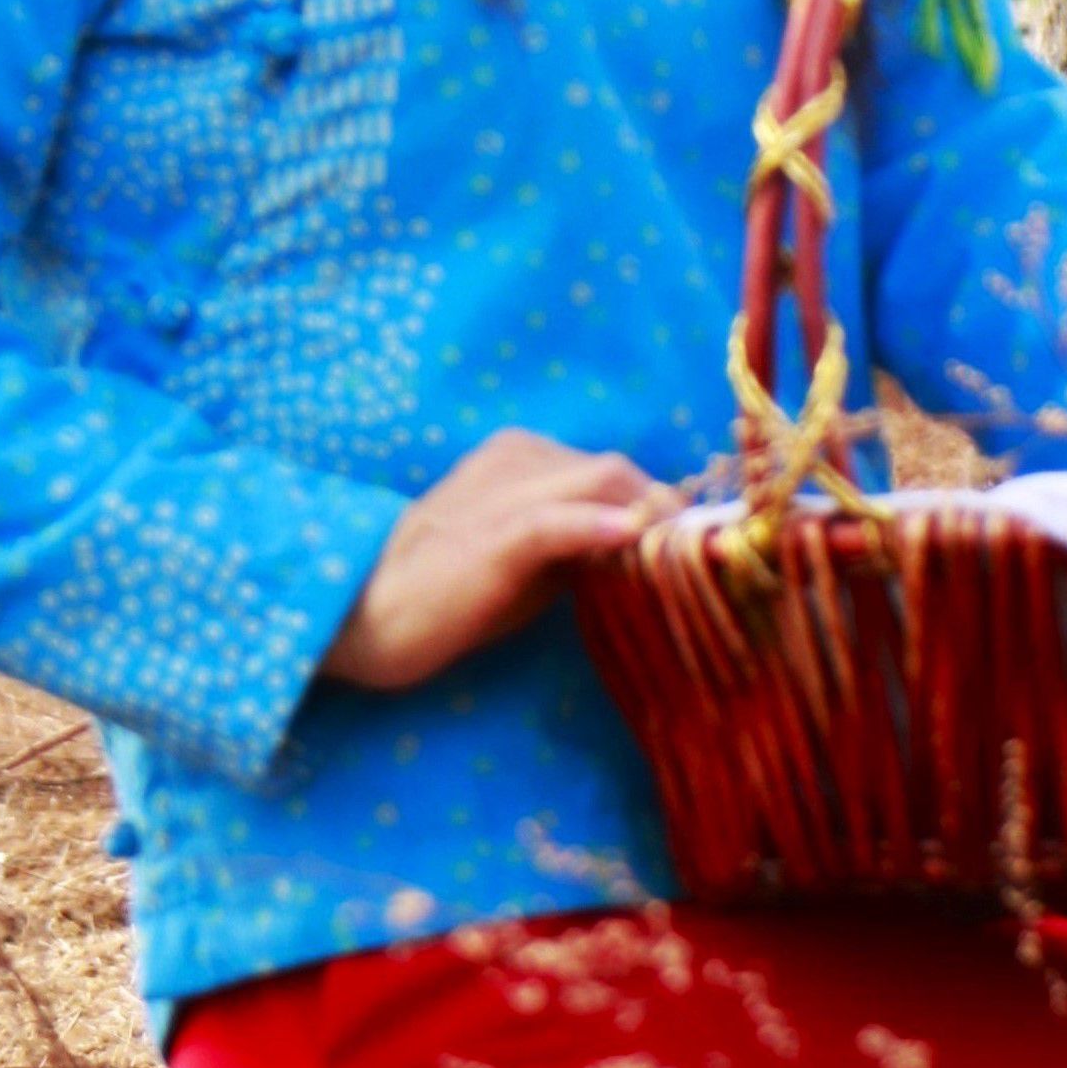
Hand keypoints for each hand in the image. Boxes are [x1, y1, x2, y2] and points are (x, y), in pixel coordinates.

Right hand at [323, 428, 664, 691]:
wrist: (364, 612)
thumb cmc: (445, 594)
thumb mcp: (526, 562)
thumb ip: (580, 546)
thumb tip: (645, 553)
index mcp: (522, 454)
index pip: (613, 471)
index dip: (659, 506)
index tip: (694, 546)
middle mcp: (517, 458)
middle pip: (619, 471)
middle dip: (668, 512)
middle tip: (702, 560)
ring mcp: (505, 491)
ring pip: (604, 483)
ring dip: (653, 520)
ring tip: (684, 561)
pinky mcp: (494, 534)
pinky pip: (558, 521)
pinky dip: (601, 528)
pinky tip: (634, 541)